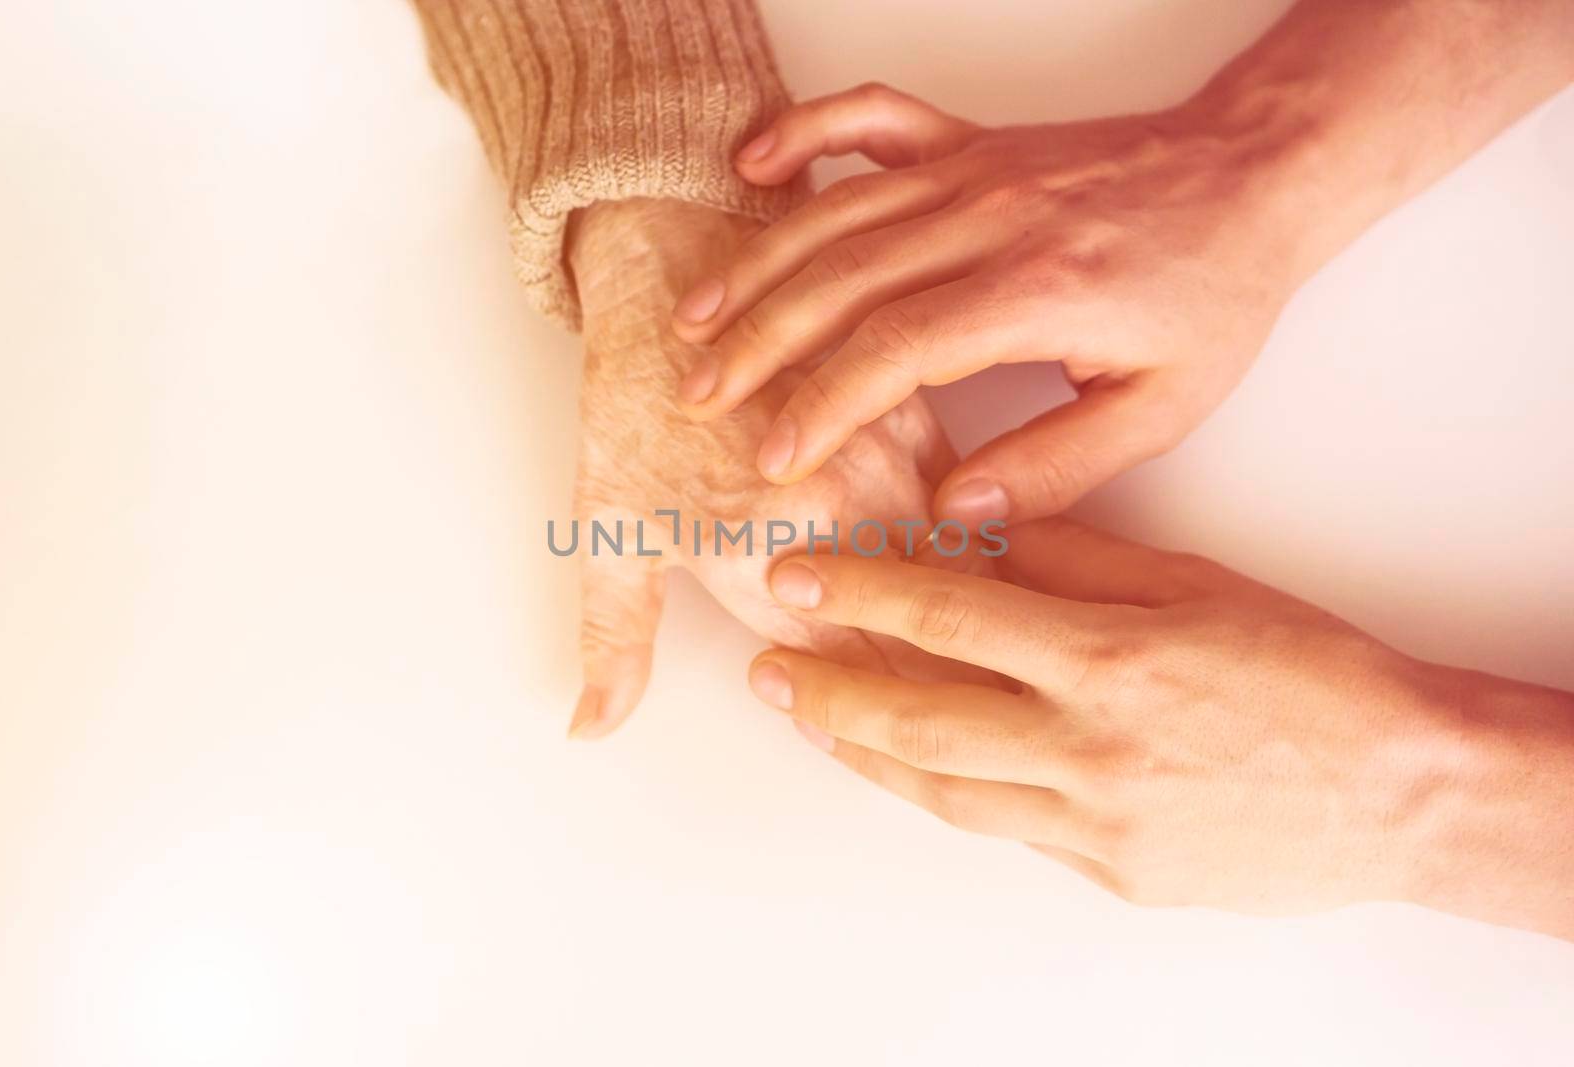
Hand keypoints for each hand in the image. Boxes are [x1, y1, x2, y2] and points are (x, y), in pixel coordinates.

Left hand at [564, 198, 975, 739]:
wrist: (675, 254)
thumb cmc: (637, 395)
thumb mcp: (605, 522)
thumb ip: (612, 640)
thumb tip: (592, 728)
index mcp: (775, 557)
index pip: (864, 677)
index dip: (900, 726)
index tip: (926, 757)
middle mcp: (850, 515)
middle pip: (932, 635)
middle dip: (962, 690)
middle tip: (997, 735)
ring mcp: (893, 462)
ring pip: (966, 573)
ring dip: (990, 629)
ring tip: (1026, 684)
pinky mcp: (917, 415)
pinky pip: (973, 499)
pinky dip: (987, 549)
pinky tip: (1014, 585)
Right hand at [669, 82, 1308, 525]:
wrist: (1254, 175)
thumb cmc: (1213, 293)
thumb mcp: (1162, 408)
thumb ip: (1055, 467)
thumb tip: (953, 514)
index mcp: (1037, 290)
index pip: (897, 350)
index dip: (824, 406)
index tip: (774, 456)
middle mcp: (992, 218)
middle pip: (841, 279)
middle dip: (758, 344)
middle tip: (699, 397)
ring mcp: (975, 169)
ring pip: (836, 212)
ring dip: (757, 266)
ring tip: (694, 319)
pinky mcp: (970, 141)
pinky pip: (871, 118)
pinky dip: (805, 131)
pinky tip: (752, 163)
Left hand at [745, 518, 1573, 938]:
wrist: (1397, 787)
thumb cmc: (1305, 669)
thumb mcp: (1190, 584)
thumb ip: (1072, 560)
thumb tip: (969, 533)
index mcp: (1111, 657)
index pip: (951, 616)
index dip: (861, 593)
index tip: (797, 574)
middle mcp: (1090, 747)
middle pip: (920, 719)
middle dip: (829, 691)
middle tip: (767, 668)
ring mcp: (1095, 823)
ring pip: (944, 788)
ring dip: (863, 753)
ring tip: (808, 719)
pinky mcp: (1108, 872)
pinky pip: (1002, 827)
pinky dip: (943, 790)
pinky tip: (903, 763)